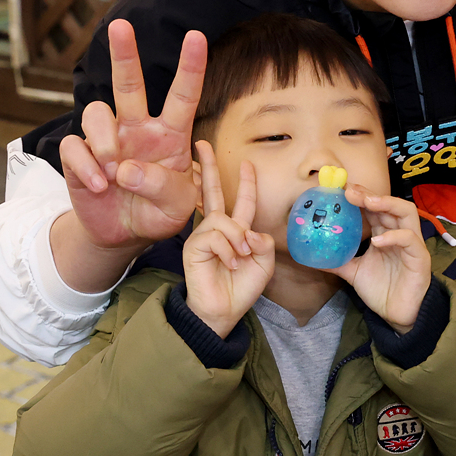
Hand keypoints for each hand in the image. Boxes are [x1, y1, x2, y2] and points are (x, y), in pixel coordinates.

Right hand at [50, 22, 206, 289]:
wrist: (125, 235)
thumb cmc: (159, 212)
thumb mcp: (178, 207)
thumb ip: (163, 187)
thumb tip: (127, 169)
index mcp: (170, 134)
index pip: (183, 95)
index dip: (190, 66)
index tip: (196, 36)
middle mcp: (137, 128)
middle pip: (129, 83)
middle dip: (124, 53)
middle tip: (120, 25)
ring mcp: (107, 140)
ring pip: (97, 113)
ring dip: (105, 140)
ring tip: (114, 172)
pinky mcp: (80, 157)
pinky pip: (76, 147)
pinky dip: (86, 166)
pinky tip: (98, 185)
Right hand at [181, 142, 273, 337]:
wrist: (224, 311)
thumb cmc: (241, 288)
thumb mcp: (262, 263)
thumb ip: (262, 242)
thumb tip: (250, 231)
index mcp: (235, 231)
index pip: (242, 202)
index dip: (246, 183)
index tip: (247, 163)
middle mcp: (217, 229)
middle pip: (212, 191)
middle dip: (208, 167)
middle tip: (201, 144)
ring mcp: (203, 236)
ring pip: (223, 220)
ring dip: (237, 240)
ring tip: (239, 259)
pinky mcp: (193, 246)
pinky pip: (215, 236)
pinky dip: (228, 250)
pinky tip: (229, 264)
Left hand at [336, 185, 432, 333]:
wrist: (396, 315)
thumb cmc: (380, 290)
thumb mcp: (353, 272)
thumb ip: (336, 260)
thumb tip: (309, 255)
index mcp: (385, 234)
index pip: (375, 207)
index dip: (361, 196)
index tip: (341, 189)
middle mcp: (399, 234)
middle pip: (390, 204)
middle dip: (370, 194)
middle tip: (350, 191)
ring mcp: (411, 244)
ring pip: (407, 213)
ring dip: (387, 203)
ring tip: (368, 202)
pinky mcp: (420, 258)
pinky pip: (410, 240)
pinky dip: (394, 236)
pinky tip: (377, 241)